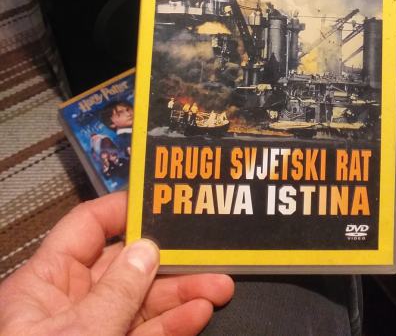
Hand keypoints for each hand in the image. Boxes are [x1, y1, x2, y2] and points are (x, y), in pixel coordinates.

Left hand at [0, 191, 233, 335]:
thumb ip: (115, 293)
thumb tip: (146, 249)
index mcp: (44, 284)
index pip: (86, 229)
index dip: (125, 211)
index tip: (166, 203)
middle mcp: (68, 305)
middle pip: (124, 267)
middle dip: (168, 261)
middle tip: (210, 255)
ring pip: (140, 304)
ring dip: (180, 296)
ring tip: (219, 288)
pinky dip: (171, 328)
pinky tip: (197, 316)